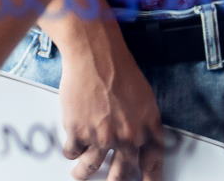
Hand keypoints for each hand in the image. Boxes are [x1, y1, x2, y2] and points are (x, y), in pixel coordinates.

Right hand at [56, 35, 164, 180]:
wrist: (95, 54)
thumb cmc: (118, 67)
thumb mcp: (144, 96)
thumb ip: (143, 122)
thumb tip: (140, 139)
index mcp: (146, 127)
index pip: (152, 161)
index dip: (151, 177)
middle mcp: (126, 136)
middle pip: (122, 170)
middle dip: (116, 180)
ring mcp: (102, 137)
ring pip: (91, 167)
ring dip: (83, 172)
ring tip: (79, 173)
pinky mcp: (78, 133)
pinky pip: (73, 153)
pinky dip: (71, 151)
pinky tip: (71, 148)